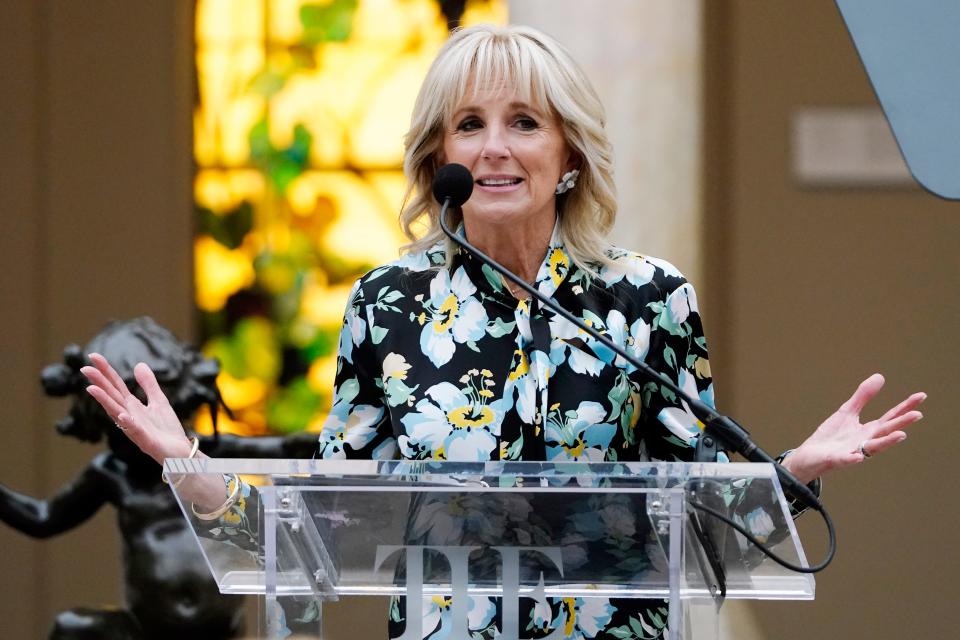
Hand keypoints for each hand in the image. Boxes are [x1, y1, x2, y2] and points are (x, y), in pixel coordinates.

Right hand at [81, 353, 192, 464]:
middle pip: (112, 396)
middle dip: (99, 383)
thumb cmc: (167, 430)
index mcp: (132, 406)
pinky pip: (135, 431)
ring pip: (117, 412)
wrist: (180, 453)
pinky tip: (122, 415)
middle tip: (84, 368)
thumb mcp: (159, 401)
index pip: (116, 386)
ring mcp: (135, 429)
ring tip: (92, 388)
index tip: (92, 356)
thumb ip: (149, 384)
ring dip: (105, 401)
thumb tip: (138, 364)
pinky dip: (128, 423)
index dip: (105, 371)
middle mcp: (129, 416)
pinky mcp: (146, 441)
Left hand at [780, 373, 924, 484]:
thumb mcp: (848, 412)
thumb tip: (880, 376)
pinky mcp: (837, 459)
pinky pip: (846, 460)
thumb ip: (863, 396)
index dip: (905, 407)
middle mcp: (865, 441)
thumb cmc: (832, 436)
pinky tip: (857, 457)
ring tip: (901, 435)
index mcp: (869, 430)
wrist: (810, 455)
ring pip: (872, 447)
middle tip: (918, 414)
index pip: (890, 417)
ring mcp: (853, 451)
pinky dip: (852, 459)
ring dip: (886, 442)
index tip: (921, 396)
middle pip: (886, 431)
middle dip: (901, 423)